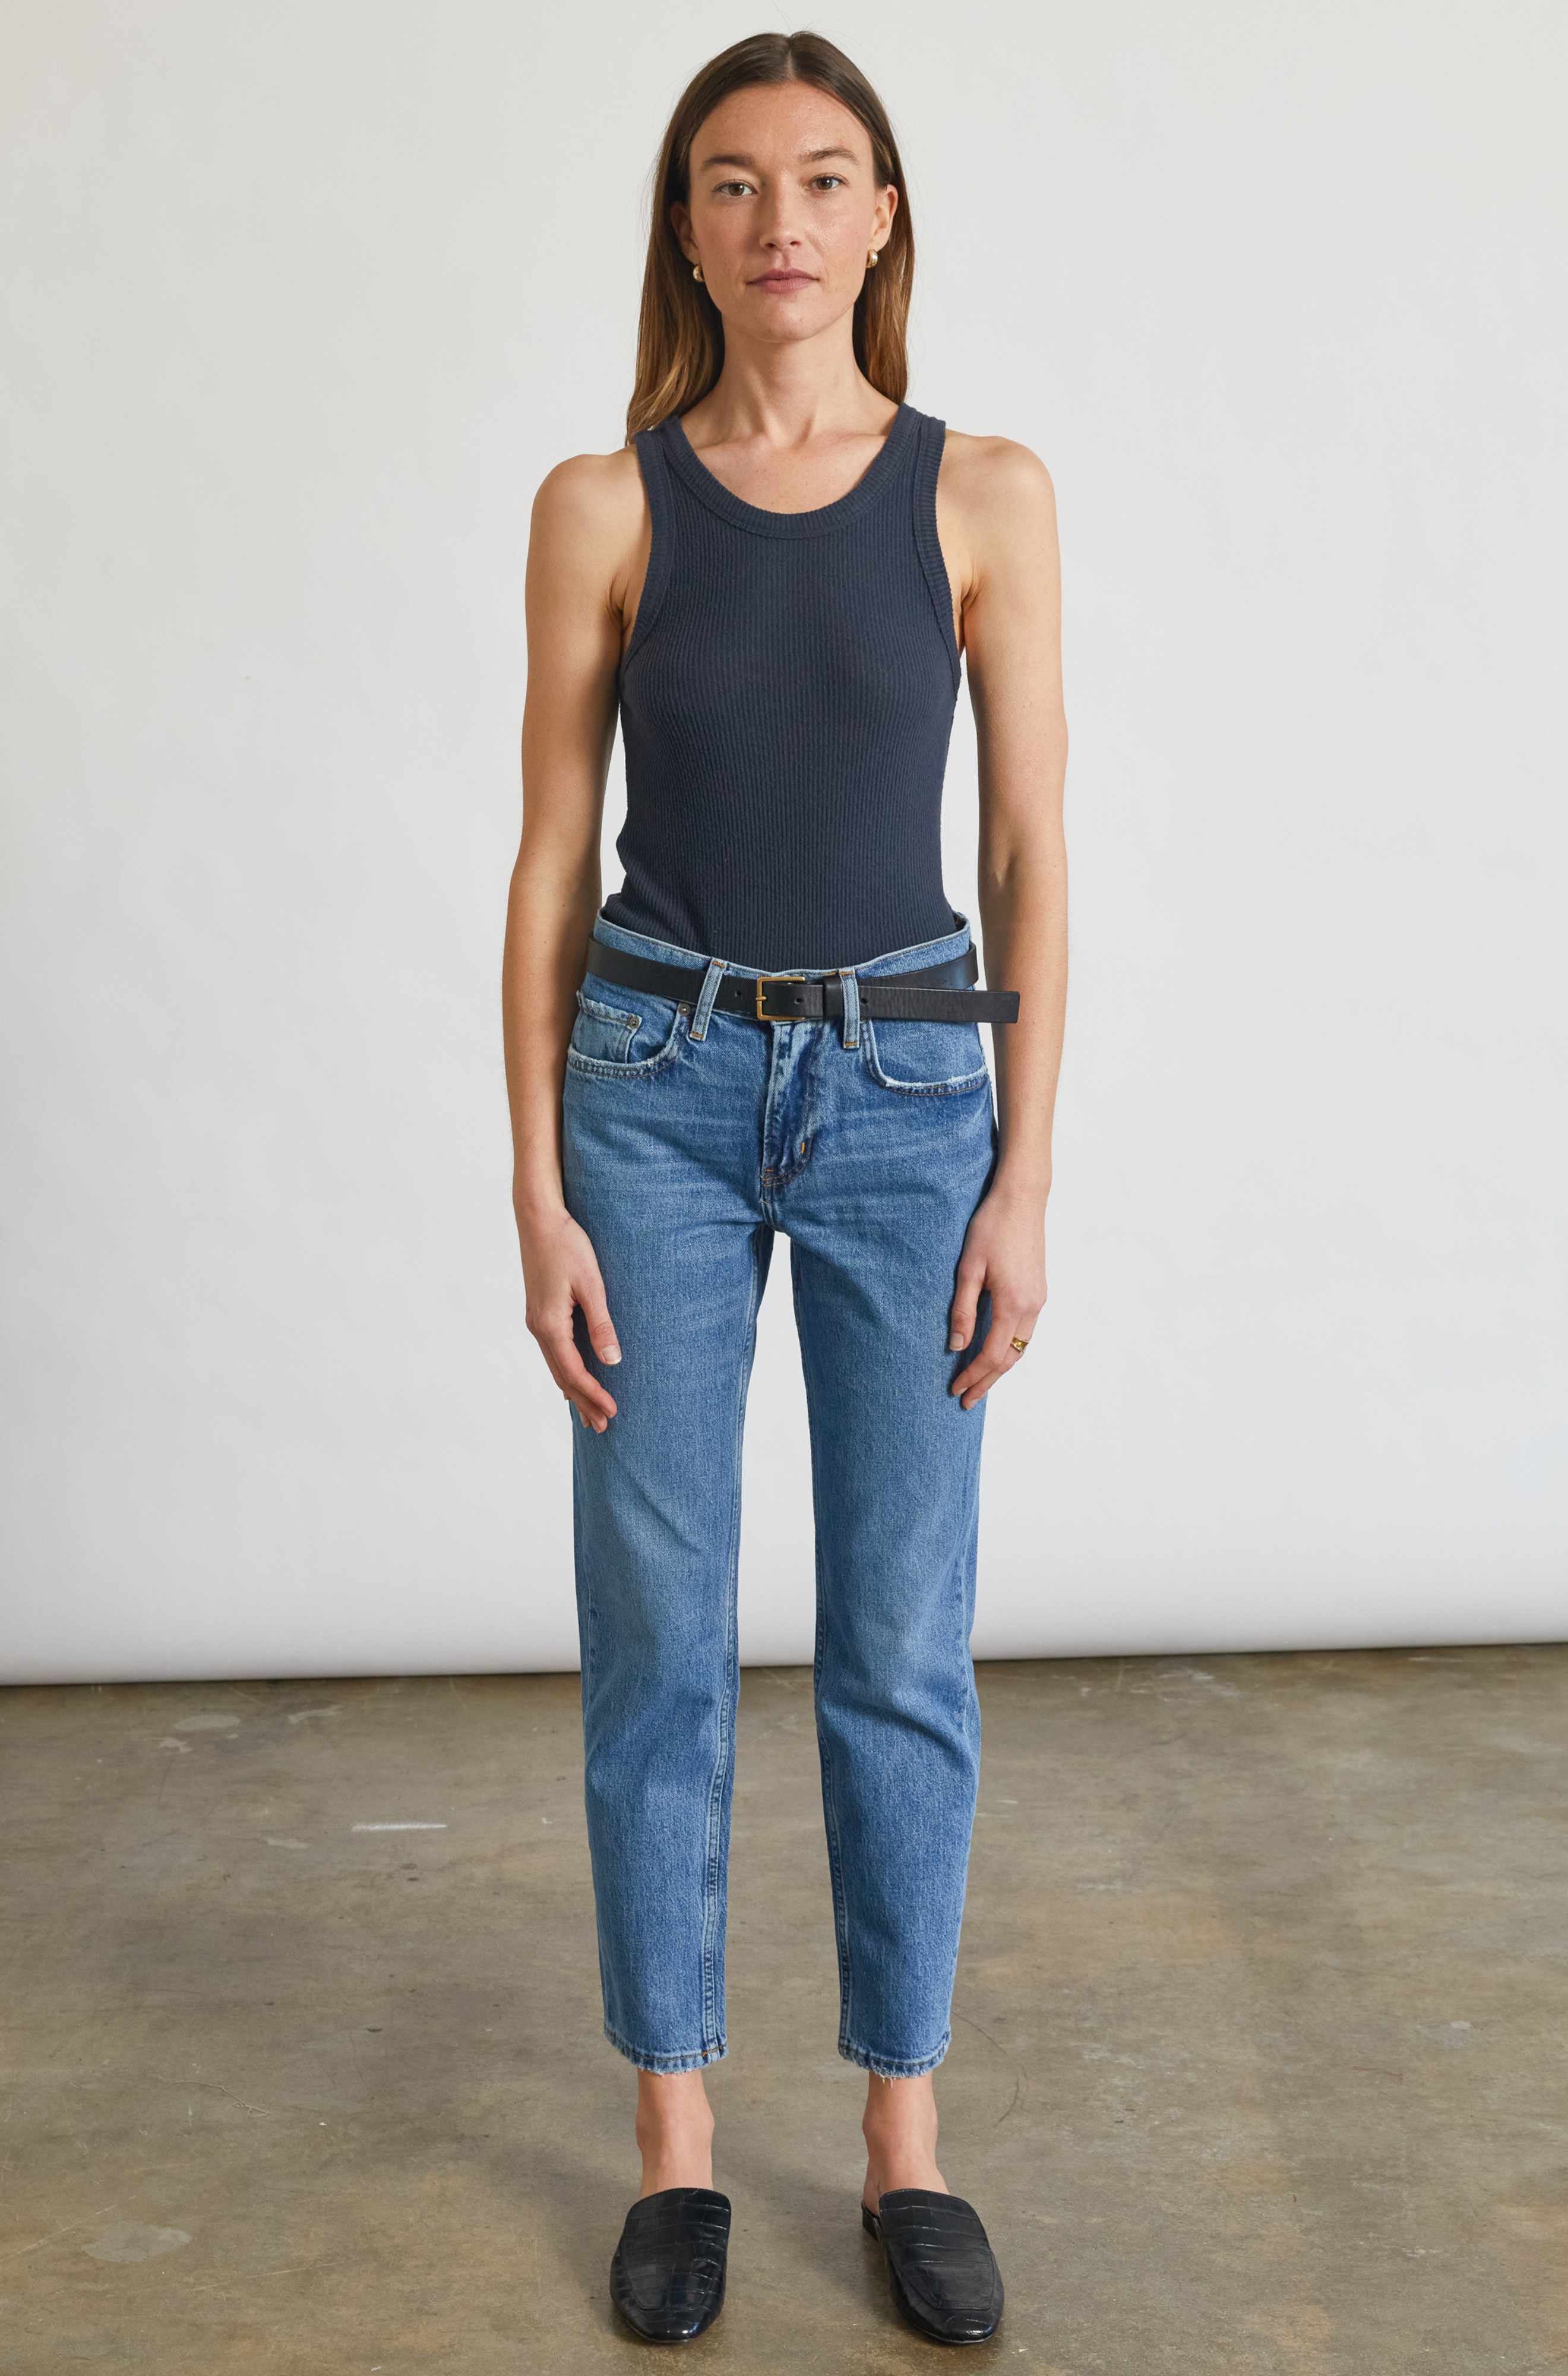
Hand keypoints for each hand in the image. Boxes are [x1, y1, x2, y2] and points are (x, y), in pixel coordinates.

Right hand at [516, 1199, 620, 1431]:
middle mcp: (538, 1327)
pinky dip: (565, 1371)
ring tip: (589, 1412)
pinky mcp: (539, 1311)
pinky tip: (572, 1377)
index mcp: (550, 1324)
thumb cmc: (567, 1245)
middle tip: (603, 1426)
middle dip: (582, 1401)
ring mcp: (536, 1320)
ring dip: (573, 1390)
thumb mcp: (591, 1284)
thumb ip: (601, 1324)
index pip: (573, 1372)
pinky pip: (553, 1352)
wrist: (539, 1218)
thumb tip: (613, 1361)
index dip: (593, 1394)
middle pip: (561, 1376)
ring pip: (555, 1365)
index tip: (613, 1412)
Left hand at [947, 1186, 1046, 1409]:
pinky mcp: (1039, 1291)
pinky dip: (1010, 1349)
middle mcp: (1032, 1307)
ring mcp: (1039, 1299)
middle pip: (1009, 1359)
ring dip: (1000, 1368)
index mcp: (1013, 1304)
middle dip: (987, 1382)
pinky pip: (1025, 1332)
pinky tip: (995, 1351)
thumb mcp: (969, 1268)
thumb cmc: (991, 1227)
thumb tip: (956, 1347)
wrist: (1022, 1198)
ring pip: (1020, 1348)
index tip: (955, 1391)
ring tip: (980, 1382)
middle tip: (966, 1401)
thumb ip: (963, 1309)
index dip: (973, 1377)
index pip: (991, 1355)